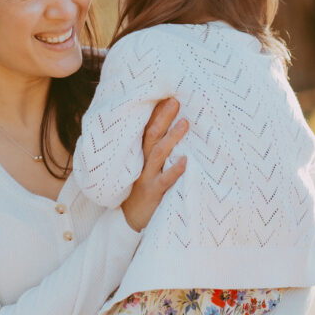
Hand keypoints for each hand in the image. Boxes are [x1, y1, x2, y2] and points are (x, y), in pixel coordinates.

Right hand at [121, 98, 187, 232]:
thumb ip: (152, 149)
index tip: (166, 93)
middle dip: (163, 116)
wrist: (127, 221)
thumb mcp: (141, 167)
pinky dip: (176, 170)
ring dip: (172, 137)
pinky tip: (187, 161)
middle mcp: (142, 162)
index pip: (145, 127)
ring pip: (158, 153)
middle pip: (151, 134)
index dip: (155, 111)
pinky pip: (165, 180)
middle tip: (175, 99)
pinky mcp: (153, 193)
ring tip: (185, 123)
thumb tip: (168, 129)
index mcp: (139, 154)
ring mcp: (147, 177)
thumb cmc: (139, 190)